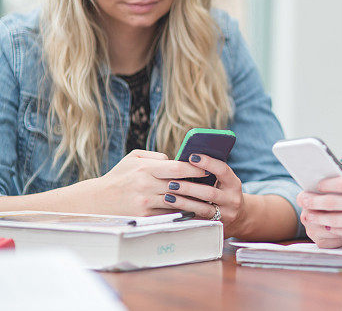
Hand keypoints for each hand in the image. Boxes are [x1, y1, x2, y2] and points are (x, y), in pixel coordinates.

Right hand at [91, 149, 206, 215]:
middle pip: (179, 185)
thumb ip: (156, 156)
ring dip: (193, 200)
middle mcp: (146, 185)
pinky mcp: (144, 215)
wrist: (98, 200)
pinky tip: (192, 208)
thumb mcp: (134, 158)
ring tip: (207, 198)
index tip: (207, 169)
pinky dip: (181, 210)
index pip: (177, 168)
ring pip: (176, 201)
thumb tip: (175, 160)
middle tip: (212, 184)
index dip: (195, 168)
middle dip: (197, 185)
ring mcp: (145, 202)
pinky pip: (168, 212)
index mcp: (145, 168)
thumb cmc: (120, 175)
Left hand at [161, 153, 246, 236]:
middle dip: (189, 188)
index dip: (208, 163)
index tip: (192, 157)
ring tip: (168, 197)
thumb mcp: (224, 182)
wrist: (239, 217)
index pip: (222, 170)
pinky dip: (184, 215)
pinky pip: (198, 221)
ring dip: (184, 203)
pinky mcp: (216, 226)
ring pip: (203, 209)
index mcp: (234, 184)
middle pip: (210, 192)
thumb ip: (211, 173)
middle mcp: (232, 199)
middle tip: (172, 183)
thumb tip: (186, 161)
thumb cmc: (224, 192)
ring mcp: (225, 214)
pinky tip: (172, 211)